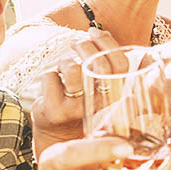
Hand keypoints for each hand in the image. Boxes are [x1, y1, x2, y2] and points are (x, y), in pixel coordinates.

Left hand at [31, 29, 127, 159]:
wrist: (59, 138)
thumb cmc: (84, 104)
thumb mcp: (103, 91)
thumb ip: (112, 70)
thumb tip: (116, 40)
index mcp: (118, 96)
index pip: (121, 65)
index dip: (108, 43)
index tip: (95, 31)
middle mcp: (102, 105)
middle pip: (98, 65)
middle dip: (86, 45)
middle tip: (77, 42)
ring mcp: (78, 110)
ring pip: (72, 70)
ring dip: (66, 61)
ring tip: (65, 66)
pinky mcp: (55, 112)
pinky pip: (50, 79)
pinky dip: (49, 76)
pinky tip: (53, 83)